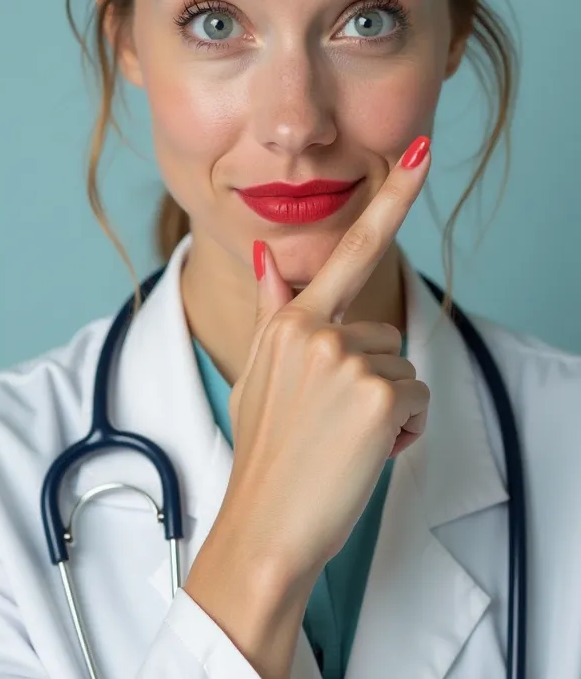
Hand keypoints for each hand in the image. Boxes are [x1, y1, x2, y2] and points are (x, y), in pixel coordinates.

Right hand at [222, 138, 431, 586]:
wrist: (264, 526)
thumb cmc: (264, 453)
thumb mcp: (258, 373)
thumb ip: (273, 311)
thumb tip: (266, 255)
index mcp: (291, 321)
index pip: (351, 248)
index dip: (392, 197)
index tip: (421, 152)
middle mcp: (319, 329)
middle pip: (386, 334)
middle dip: (373, 377)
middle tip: (332, 423)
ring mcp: (349, 360)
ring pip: (404, 368)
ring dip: (388, 407)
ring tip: (342, 440)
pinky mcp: (379, 394)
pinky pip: (417, 400)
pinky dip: (403, 429)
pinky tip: (364, 453)